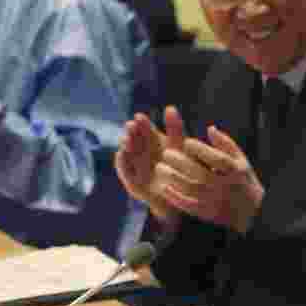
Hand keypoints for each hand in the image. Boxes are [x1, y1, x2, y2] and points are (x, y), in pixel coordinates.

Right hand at [115, 107, 184, 224]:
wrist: (182, 198)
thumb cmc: (184, 169)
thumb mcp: (181, 148)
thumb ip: (175, 129)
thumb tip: (170, 107)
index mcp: (154, 141)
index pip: (145, 129)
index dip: (142, 123)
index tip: (140, 117)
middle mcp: (142, 152)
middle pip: (134, 139)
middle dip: (132, 132)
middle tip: (132, 125)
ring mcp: (135, 166)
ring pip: (128, 153)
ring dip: (126, 145)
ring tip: (127, 139)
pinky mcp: (132, 181)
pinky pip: (125, 171)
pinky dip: (122, 163)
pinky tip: (121, 154)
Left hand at [158, 125, 264, 233]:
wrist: (252, 213)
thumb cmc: (244, 182)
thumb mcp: (242, 161)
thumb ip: (226, 144)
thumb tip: (210, 128)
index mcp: (236, 171)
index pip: (217, 159)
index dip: (201, 149)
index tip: (187, 142)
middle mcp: (226, 186)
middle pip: (201, 173)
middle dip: (180, 162)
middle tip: (166, 153)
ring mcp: (216, 201)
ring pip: (191, 189)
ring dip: (173, 177)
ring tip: (160, 168)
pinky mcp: (208, 213)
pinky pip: (188, 205)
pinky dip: (174, 196)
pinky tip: (165, 187)